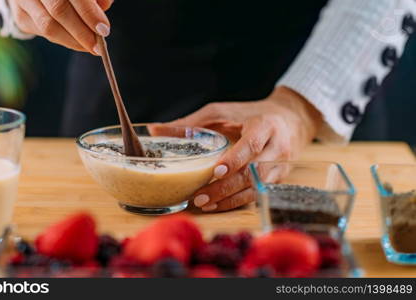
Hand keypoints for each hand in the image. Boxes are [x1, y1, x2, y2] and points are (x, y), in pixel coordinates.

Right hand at [8, 0, 112, 53]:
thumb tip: (104, 7)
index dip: (89, 12)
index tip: (104, 29)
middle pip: (58, 9)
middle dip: (82, 31)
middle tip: (98, 45)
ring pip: (49, 26)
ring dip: (73, 40)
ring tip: (90, 47)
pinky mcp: (20, 15)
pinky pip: (44, 33)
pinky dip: (65, 40)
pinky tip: (78, 43)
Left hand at [154, 87, 321, 212]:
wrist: (289, 119)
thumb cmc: (249, 114)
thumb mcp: (221, 112)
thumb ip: (191, 123)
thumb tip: (154, 130)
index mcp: (265, 125)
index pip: (251, 144)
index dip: (235, 160)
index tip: (215, 171)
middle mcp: (278, 147)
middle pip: (253, 172)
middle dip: (225, 187)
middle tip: (200, 196)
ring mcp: (281, 165)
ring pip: (256, 188)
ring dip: (229, 199)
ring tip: (204, 203)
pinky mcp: (279, 179)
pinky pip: (257, 195)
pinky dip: (236, 202)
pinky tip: (216, 205)